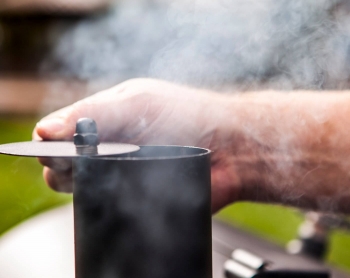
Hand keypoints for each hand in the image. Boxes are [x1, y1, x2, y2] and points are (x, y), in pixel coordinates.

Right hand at [33, 78, 239, 212]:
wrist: (230, 149)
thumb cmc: (190, 115)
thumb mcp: (138, 103)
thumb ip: (93, 114)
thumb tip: (45, 131)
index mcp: (107, 119)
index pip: (63, 131)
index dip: (52, 140)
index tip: (51, 147)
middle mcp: (111, 147)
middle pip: (66, 163)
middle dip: (62, 165)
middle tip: (75, 162)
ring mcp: (122, 173)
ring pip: (83, 187)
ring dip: (83, 184)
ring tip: (105, 173)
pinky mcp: (136, 198)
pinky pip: (109, 206)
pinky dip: (106, 202)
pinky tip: (119, 192)